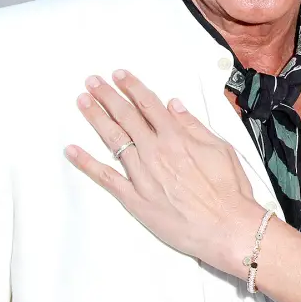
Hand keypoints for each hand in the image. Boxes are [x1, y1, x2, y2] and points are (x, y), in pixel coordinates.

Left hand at [65, 70, 264, 277]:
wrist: (226, 227)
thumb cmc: (228, 190)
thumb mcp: (220, 148)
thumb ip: (194, 125)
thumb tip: (174, 105)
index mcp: (176, 137)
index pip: (148, 104)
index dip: (132, 87)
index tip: (118, 74)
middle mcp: (155, 151)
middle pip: (126, 116)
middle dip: (107, 96)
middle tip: (92, 81)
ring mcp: (142, 174)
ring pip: (114, 140)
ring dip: (96, 118)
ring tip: (82, 102)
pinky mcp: (134, 199)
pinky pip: (105, 178)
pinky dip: (86, 163)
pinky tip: (71, 150)